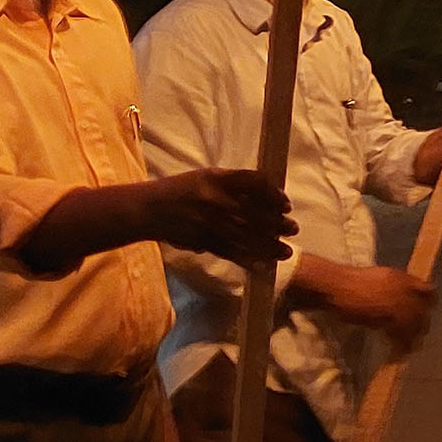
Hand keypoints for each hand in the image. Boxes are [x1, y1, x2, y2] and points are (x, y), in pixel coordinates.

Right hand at [144, 168, 294, 266]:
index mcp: (218, 178)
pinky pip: (230, 252)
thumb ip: (233, 184)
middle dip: (277, 223)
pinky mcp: (203, 241)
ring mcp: (209, 222)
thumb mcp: (207, 177)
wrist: (148, 209)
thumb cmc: (180, 189)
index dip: (274, 194)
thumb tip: (265, 195)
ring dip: (269, 245)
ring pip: (246, 236)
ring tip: (286, 251)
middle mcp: (216, 199)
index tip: (285, 204)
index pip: (255, 183)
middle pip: (255, 212)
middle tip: (293, 229)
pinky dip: (249, 259)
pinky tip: (263, 264)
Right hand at [314, 263, 435, 353]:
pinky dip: (399, 346)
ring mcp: (394, 303)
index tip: (426, 314)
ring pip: (412, 324)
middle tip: (418, 338)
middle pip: (422, 311)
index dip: (429, 304)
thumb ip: (396, 287)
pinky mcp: (384, 317)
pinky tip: (396, 354)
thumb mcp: (381, 277)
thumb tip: (406, 299)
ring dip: (412, 338)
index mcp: (402, 277)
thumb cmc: (353, 282)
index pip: (428, 290)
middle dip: (421, 326)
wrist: (337, 286)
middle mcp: (403, 289)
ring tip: (408, 349)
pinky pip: (398, 335)